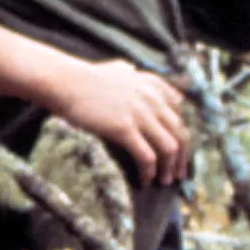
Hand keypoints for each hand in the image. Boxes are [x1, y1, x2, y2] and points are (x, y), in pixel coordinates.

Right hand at [50, 58, 190, 184]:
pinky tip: (145, 179)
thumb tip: (131, 69)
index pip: (181, 115)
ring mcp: (141, 115)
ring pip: (169, 147)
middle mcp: (154, 100)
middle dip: (183, 157)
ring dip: (169, 168)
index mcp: (155, 87)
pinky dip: (149, 171)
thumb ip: (130, 72)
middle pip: (181, 133)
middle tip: (178, 173)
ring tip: (164, 181)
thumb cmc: (86, 77)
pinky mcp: (125, 129)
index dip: (182, 136)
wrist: (67, 82)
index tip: (180, 151)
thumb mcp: (118, 68)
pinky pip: (147, 156)